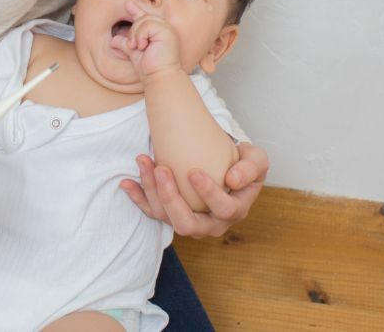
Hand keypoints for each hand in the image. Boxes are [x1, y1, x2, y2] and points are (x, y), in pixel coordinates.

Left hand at [110, 1, 181, 78]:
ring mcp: (167, 29)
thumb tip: (114, 40)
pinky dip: (141, 35)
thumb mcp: (134, 53)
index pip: (146, 17)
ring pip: (144, 20)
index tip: (128, 4)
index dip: (137, 10)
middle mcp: (165, 28)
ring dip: (136, 34)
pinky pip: (148, 25)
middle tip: (133, 45)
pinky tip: (143, 46)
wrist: (159, 76)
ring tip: (137, 47)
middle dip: (134, 30)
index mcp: (159, 32)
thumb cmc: (149, 68)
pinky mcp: (167, 32)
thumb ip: (126, 43)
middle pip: (143, 17)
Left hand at [119, 141, 268, 237]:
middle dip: (171, 198)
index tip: (194, 171)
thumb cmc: (242, 162)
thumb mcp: (256, 159)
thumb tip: (232, 180)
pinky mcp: (170, 214)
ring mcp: (188, 221)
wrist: (224, 165)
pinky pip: (151, 211)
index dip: (209, 194)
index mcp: (234, 211)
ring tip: (144, 161)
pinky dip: (137, 197)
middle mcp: (210, 224)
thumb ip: (252, 167)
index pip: (223, 209)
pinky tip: (126, 182)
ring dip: (151, 190)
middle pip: (187, 223)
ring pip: (165, 216)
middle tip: (162, 169)